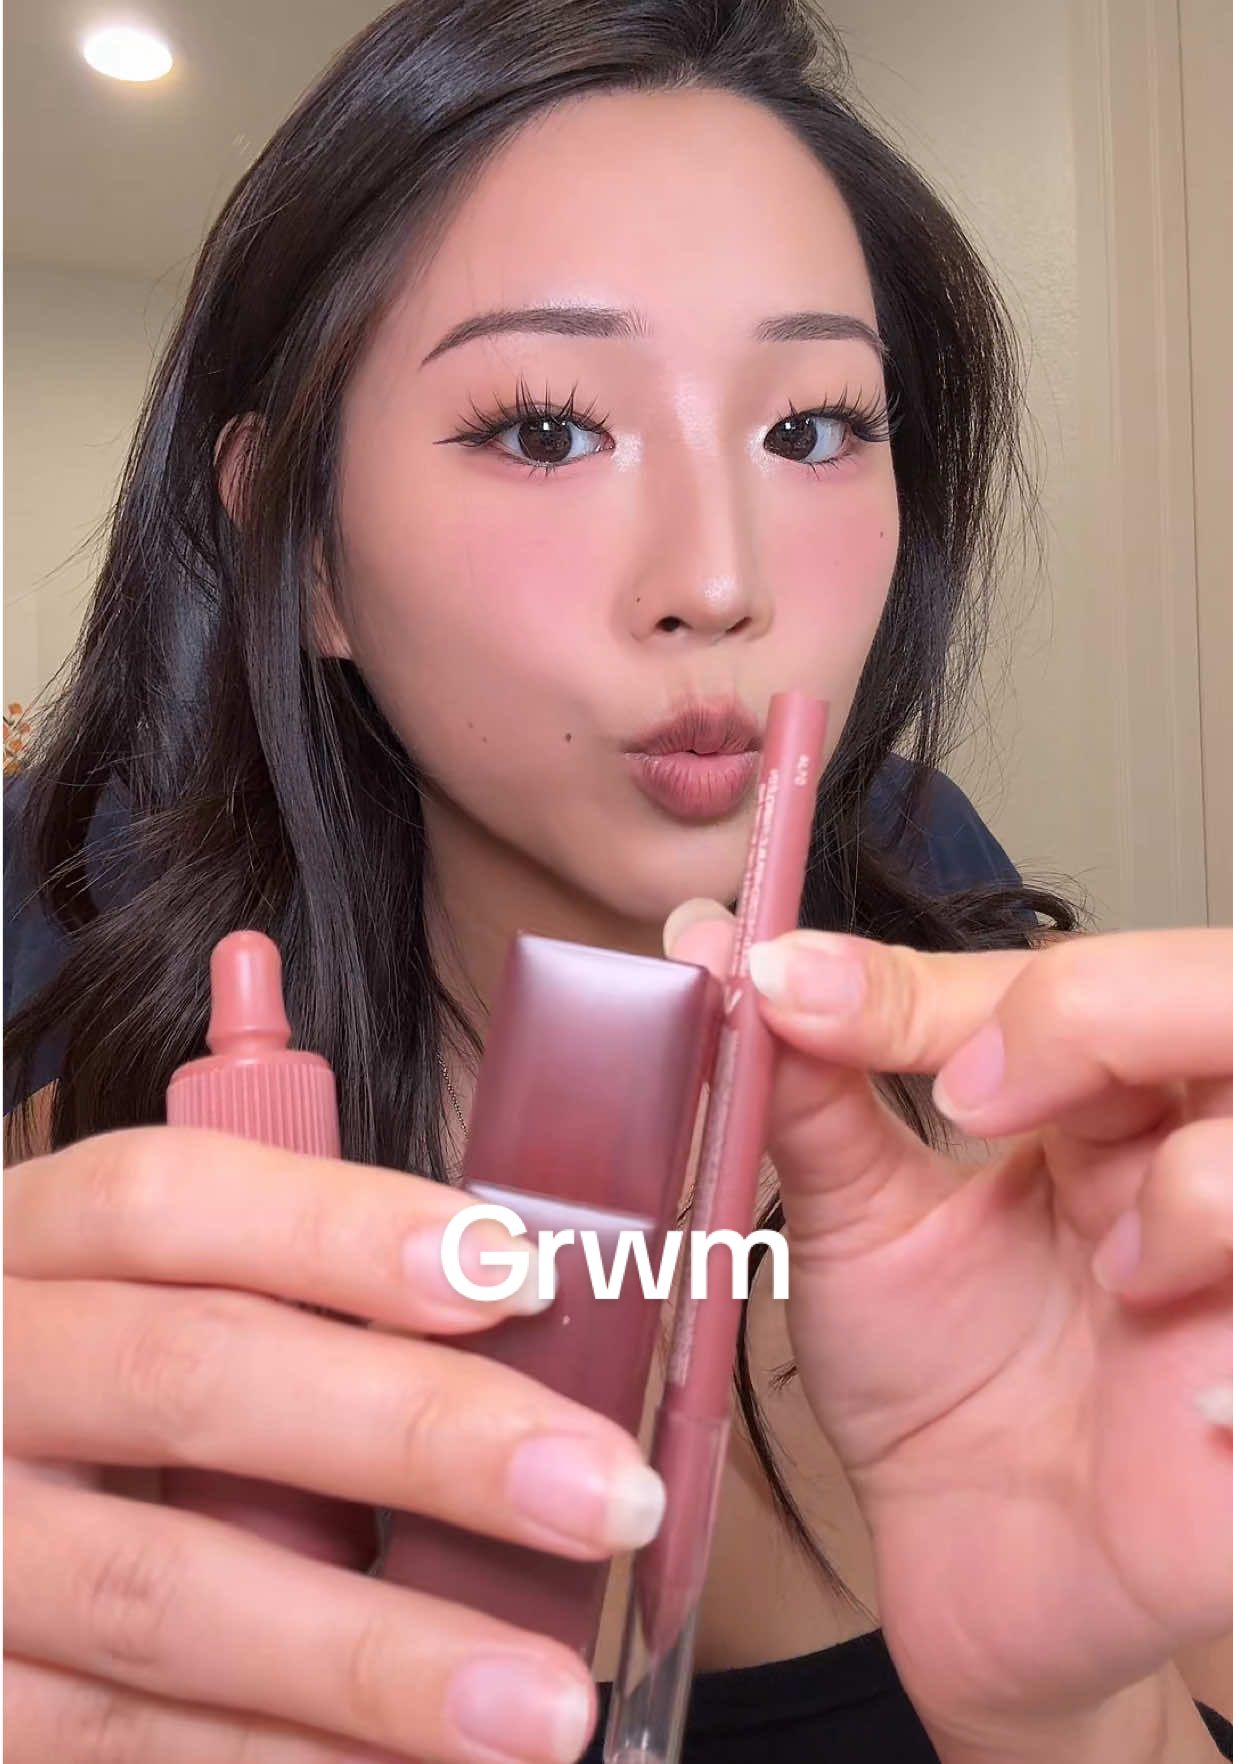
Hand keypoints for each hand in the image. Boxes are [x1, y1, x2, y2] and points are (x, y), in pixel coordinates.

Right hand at [4, 1127, 663, 1762]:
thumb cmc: (63, 1398)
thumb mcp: (116, 1309)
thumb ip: (266, 1308)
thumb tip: (502, 1327)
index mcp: (24, 1249)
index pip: (168, 1197)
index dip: (342, 1228)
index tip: (515, 1272)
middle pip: (193, 1374)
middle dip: (416, 1432)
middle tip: (603, 1492)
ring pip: (163, 1592)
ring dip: (375, 1654)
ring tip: (545, 1704)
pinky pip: (119, 1741)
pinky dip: (282, 1760)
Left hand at [666, 906, 1232, 1749]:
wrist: (974, 1573)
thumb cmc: (933, 1388)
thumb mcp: (861, 1226)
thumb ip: (809, 1087)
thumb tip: (710, 940)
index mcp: (1094, 1107)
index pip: (1055, 980)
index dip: (935, 982)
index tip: (789, 988)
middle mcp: (1193, 1157)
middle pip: (1221, 995)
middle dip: (1100, 1013)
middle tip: (975, 1095)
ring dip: (1194, 1182)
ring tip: (1109, 1265)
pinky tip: (1188, 1394)